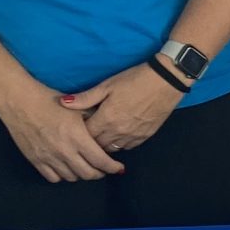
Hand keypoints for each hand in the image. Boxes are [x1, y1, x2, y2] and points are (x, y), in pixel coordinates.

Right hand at [0, 83, 125, 182]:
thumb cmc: (48, 100)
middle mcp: (64, 151)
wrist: (19, 101)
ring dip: (82, 174)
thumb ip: (93, 121)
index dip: (112, 167)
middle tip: (103, 169)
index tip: (118, 168)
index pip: (101, 161)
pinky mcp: (35, 161)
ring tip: (85, 167)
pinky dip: (63, 176)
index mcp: (77, 137)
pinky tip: (66, 168)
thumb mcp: (77, 107)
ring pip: (72, 177)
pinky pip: (53, 178)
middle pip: (88, 174)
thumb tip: (107, 131)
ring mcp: (49, 158)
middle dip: (99, 173)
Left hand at [61, 63, 186, 154]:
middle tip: (85, 134)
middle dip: (89, 142)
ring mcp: (132, 136)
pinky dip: (118, 144)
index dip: (78, 132)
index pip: (85, 135)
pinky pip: (126, 148)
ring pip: (111, 149)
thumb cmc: (134, 80)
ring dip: (103, 145)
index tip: (76, 127)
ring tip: (99, 137)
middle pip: (96, 146)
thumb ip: (85, 98)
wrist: (166, 81)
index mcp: (106, 119)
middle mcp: (117, 132)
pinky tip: (116, 136)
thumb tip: (63, 103)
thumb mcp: (107, 85)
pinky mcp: (144, 137)